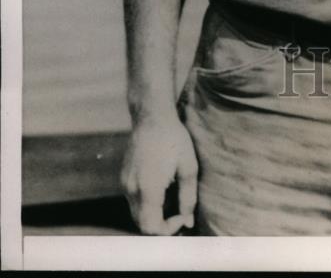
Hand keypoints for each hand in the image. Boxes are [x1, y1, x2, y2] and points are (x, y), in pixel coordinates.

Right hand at [121, 117, 198, 234]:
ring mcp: (124, 183)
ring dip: (153, 216)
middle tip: (179, 215)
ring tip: (171, 203)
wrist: (152, 117)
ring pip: (136, 214)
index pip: (151, 228)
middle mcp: (131, 189)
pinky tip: (161, 190)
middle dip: (161, 226)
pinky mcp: (123, 177)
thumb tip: (187, 221)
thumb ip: (188, 197)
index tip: (182, 217)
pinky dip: (146, 205)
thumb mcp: (189, 167)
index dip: (168, 230)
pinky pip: (133, 201)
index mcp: (148, 189)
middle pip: (141, 224)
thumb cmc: (173, 139)